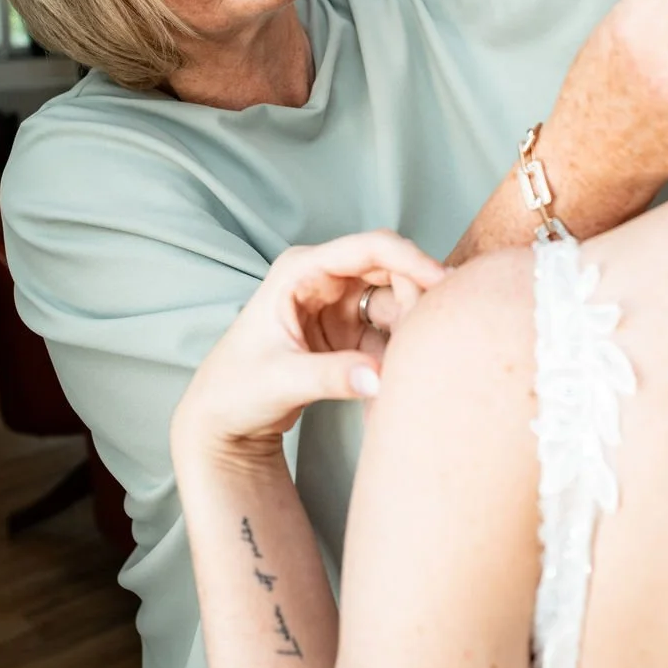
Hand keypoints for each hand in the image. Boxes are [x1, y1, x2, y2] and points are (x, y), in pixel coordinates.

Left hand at [170, 231, 447, 468]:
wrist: (223, 419)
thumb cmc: (236, 390)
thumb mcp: (281, 381)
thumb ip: (330, 377)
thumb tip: (379, 378)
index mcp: (301, 270)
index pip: (369, 248)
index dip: (411, 259)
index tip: (444, 283)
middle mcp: (324, 278)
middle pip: (391, 270)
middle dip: (417, 297)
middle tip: (435, 337)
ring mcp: (340, 304)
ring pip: (397, 301)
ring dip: (412, 327)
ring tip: (419, 363)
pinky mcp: (350, 331)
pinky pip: (391, 330)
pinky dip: (402, 349)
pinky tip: (404, 376)